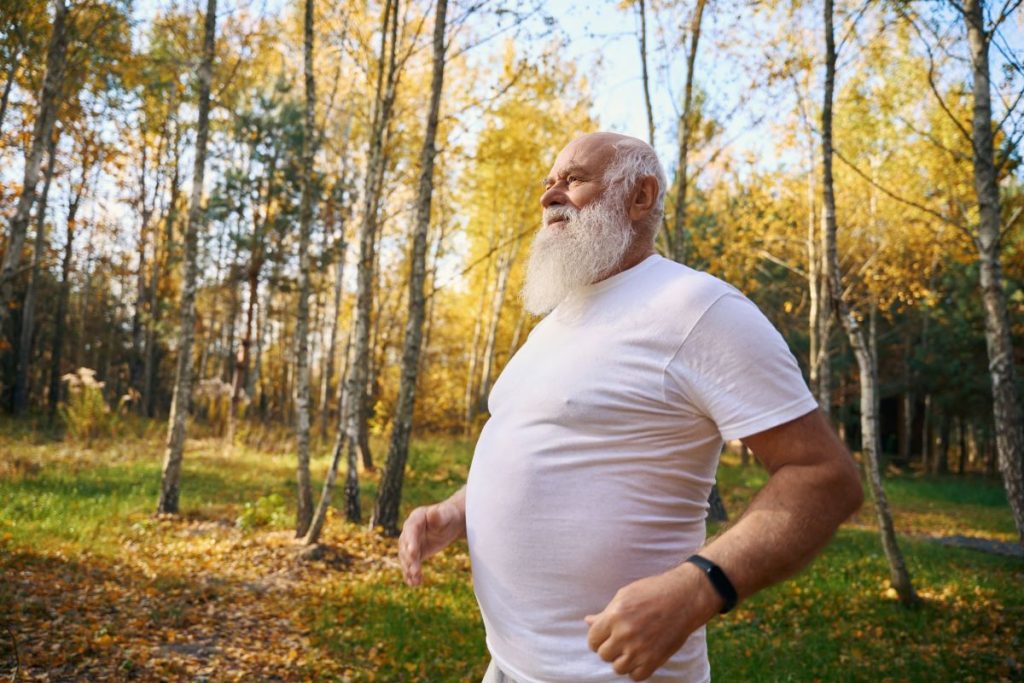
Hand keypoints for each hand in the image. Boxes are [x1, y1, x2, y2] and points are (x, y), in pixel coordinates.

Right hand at [398, 492, 465, 586]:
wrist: (451, 523)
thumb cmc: (449, 515)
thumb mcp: (446, 514)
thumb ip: (439, 515)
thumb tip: (433, 513)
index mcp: (415, 518)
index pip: (410, 531)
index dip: (411, 542)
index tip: (413, 553)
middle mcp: (409, 531)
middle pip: (405, 546)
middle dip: (410, 560)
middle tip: (415, 572)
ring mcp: (410, 543)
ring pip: (406, 558)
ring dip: (409, 569)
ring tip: (416, 581)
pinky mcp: (415, 553)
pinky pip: (411, 564)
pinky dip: (411, 574)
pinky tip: (415, 584)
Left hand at [584, 564, 719, 680]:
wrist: (685, 598)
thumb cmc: (653, 592)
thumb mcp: (625, 595)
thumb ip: (605, 613)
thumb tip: (587, 622)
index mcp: (614, 616)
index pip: (593, 639)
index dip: (598, 638)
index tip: (606, 635)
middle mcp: (624, 635)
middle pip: (604, 655)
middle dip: (610, 648)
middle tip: (621, 640)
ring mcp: (640, 649)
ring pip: (618, 668)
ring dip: (622, 659)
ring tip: (631, 648)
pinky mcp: (654, 660)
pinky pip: (636, 676)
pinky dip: (636, 669)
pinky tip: (641, 656)